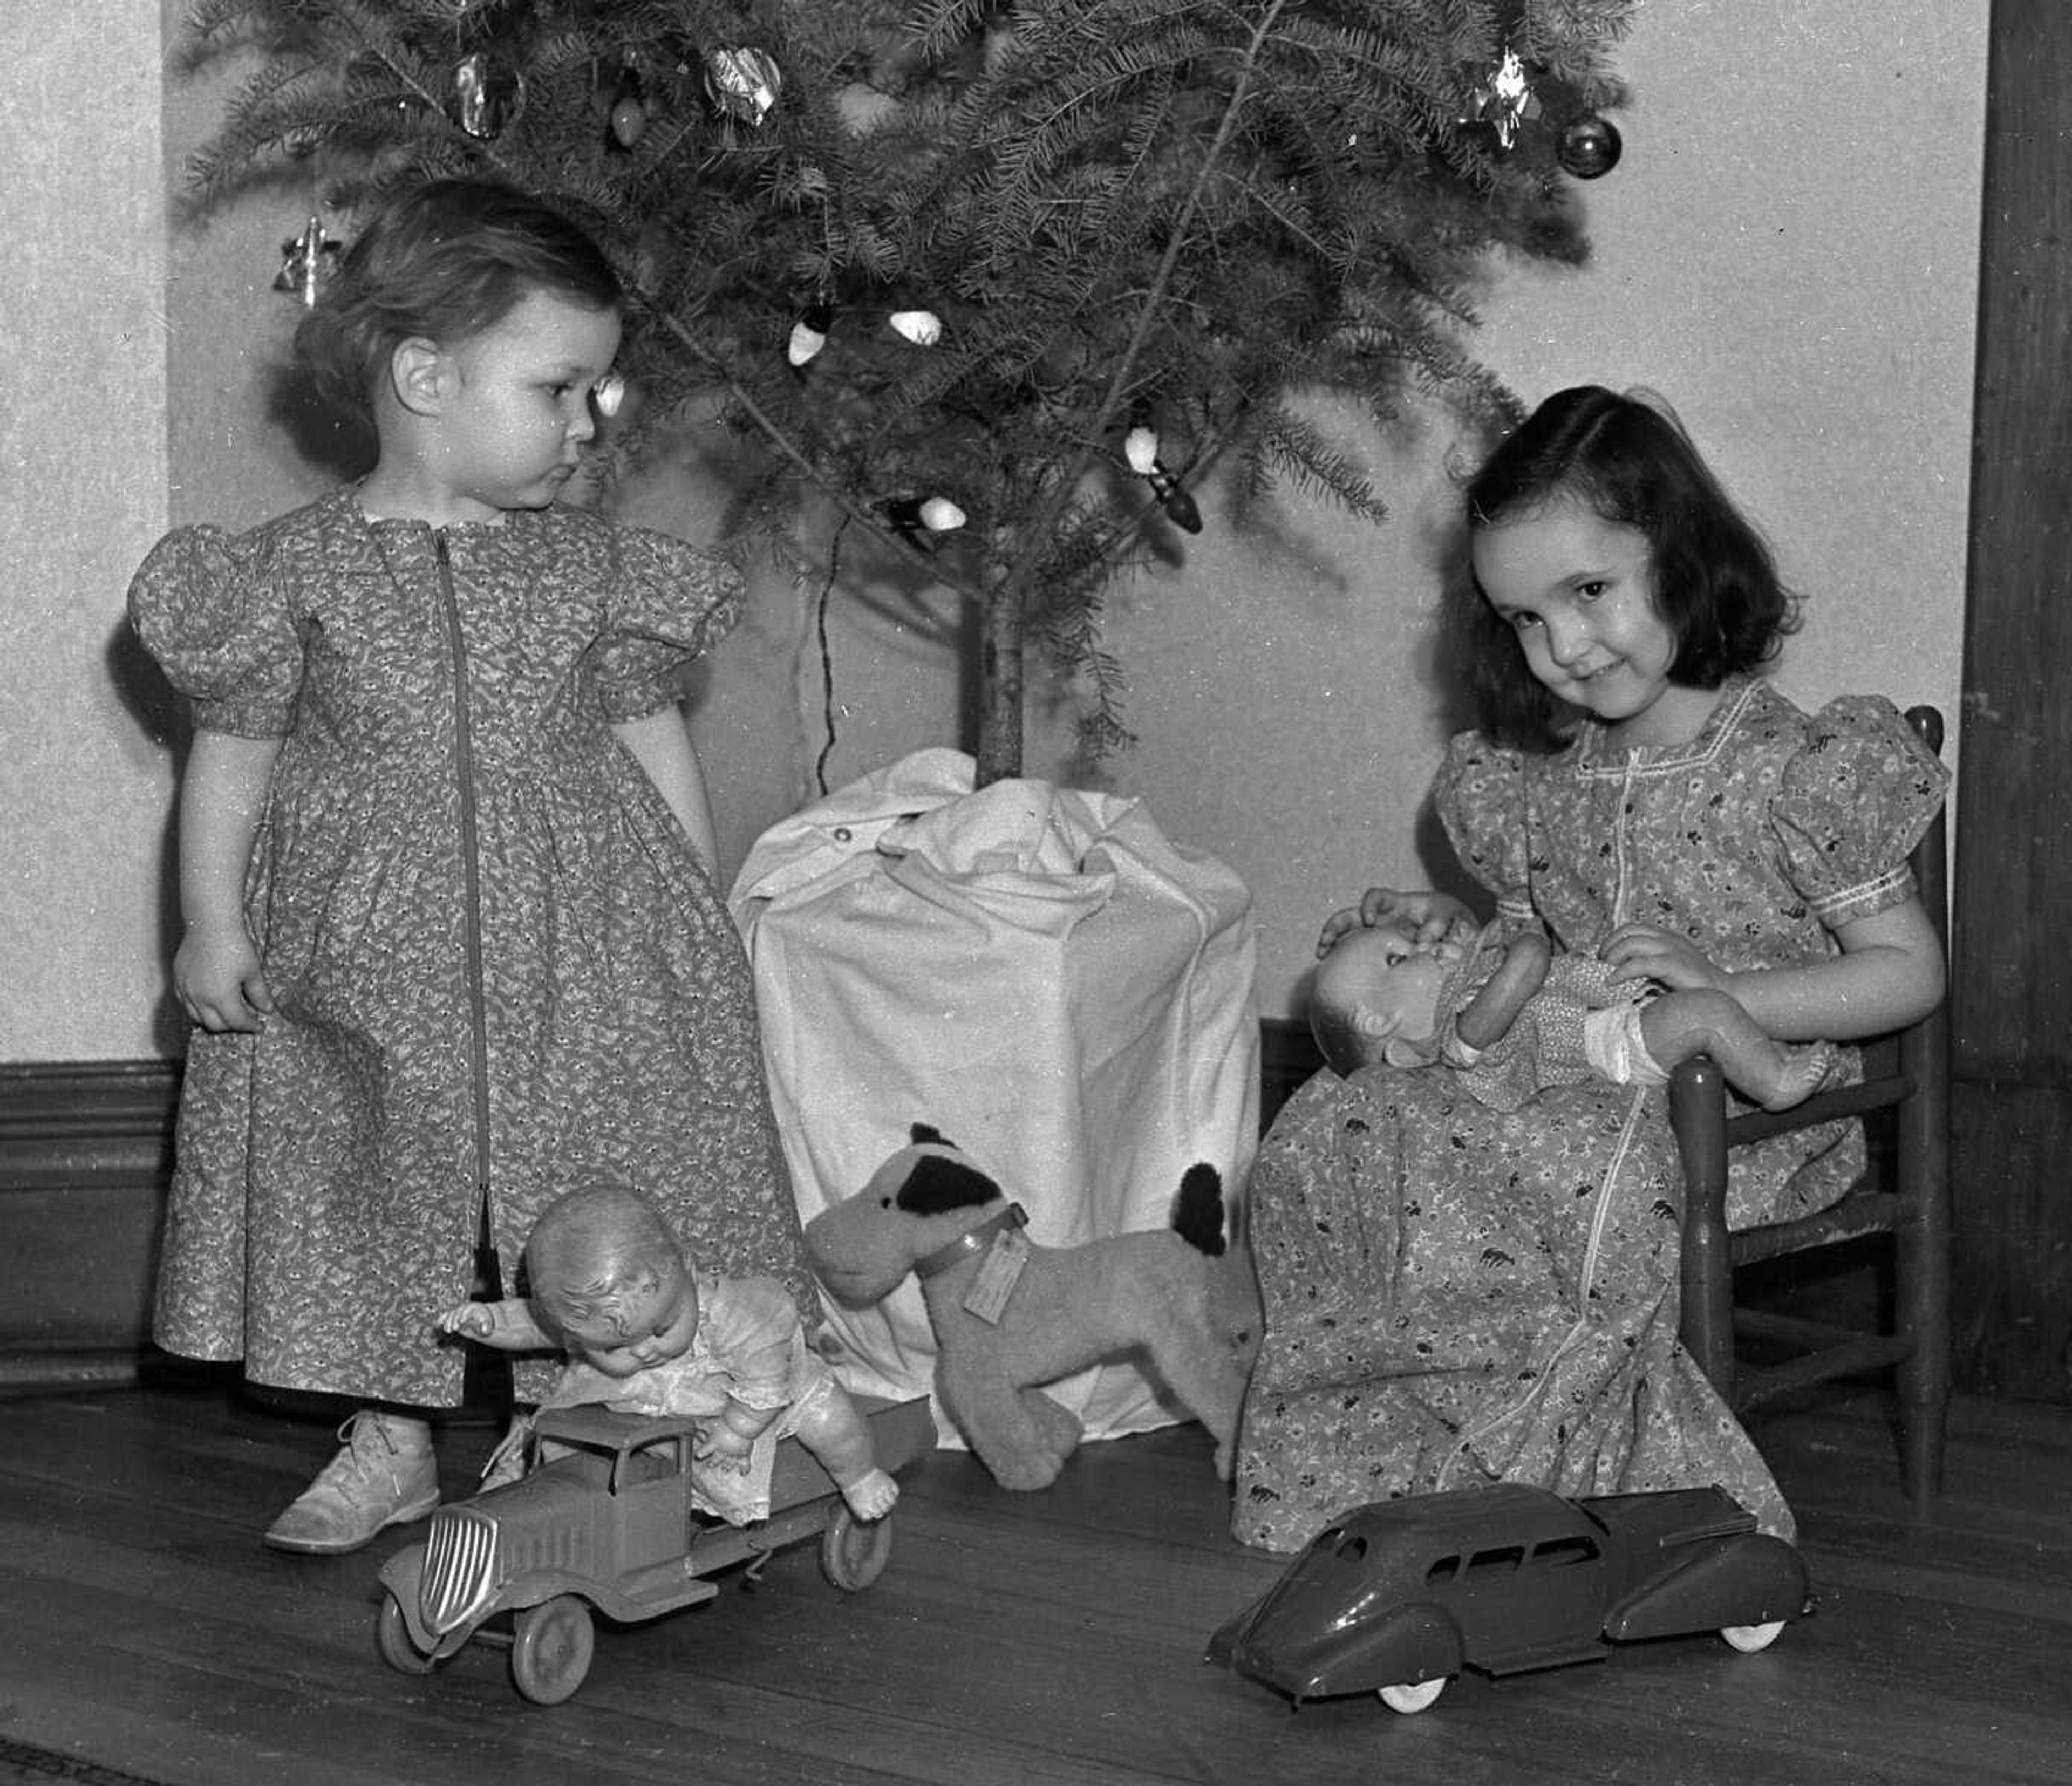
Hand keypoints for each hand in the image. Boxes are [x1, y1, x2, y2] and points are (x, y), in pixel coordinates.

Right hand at [173, 920, 274, 1033]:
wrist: (210, 925)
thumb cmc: (235, 946)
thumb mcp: (252, 971)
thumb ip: (259, 994)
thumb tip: (268, 1010)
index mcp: (220, 998)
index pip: (236, 1021)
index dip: (250, 1025)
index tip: (259, 1025)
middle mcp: (199, 998)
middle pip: (214, 1024)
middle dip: (231, 1026)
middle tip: (244, 1021)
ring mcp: (185, 990)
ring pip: (195, 1017)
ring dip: (211, 1020)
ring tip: (226, 1015)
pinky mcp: (177, 980)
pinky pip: (184, 1003)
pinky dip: (196, 1009)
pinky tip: (206, 1004)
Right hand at [437, 1303, 494, 1338]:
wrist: (481, 1318)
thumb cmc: (485, 1321)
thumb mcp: (488, 1323)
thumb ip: (486, 1327)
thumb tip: (484, 1331)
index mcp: (473, 1306)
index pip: (467, 1309)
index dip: (463, 1314)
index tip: (462, 1321)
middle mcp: (464, 1308)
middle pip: (457, 1311)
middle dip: (455, 1319)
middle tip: (455, 1328)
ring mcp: (458, 1312)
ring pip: (450, 1314)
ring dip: (448, 1322)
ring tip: (448, 1331)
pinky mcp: (453, 1317)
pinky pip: (445, 1316)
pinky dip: (441, 1320)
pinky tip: (437, 1325)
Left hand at [695, 1424, 755, 1471]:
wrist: (742, 1425)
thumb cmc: (726, 1423)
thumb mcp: (711, 1422)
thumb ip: (701, 1424)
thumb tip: (693, 1423)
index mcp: (713, 1444)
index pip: (703, 1451)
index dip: (700, 1454)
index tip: (698, 1456)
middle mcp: (722, 1453)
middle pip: (715, 1461)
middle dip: (712, 1463)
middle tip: (710, 1465)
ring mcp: (733, 1456)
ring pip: (728, 1465)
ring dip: (725, 1467)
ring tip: (725, 1470)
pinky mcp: (744, 1456)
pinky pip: (744, 1466)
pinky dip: (744, 1470)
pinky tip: (743, 1474)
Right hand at [1317, 888, 1476, 956]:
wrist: (1462, 939)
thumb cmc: (1456, 923)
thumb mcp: (1452, 919)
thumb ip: (1438, 926)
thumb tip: (1423, 943)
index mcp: (1399, 905)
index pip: (1376, 897)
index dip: (1370, 906)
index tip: (1370, 922)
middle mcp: (1384, 919)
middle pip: (1350, 917)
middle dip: (1336, 926)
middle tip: (1328, 943)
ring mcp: (1379, 935)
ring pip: (1349, 934)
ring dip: (1333, 942)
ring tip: (1322, 956)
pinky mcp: (1381, 952)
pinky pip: (1359, 954)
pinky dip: (1346, 960)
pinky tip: (1337, 972)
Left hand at [1601, 923, 1724, 992]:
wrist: (1727, 996)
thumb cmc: (1696, 988)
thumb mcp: (1670, 971)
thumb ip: (1650, 966)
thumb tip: (1618, 973)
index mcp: (1668, 937)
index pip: (1634, 928)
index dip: (1614, 939)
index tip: (1604, 957)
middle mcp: (1670, 939)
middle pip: (1628, 931)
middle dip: (1609, 945)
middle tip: (1601, 964)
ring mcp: (1673, 950)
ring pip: (1631, 943)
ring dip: (1612, 956)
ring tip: (1605, 972)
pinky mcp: (1674, 965)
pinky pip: (1639, 963)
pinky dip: (1621, 971)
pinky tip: (1612, 982)